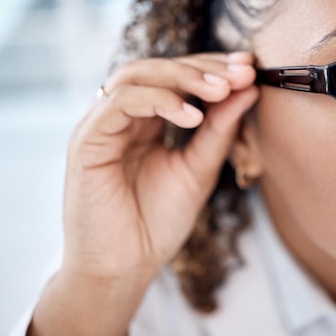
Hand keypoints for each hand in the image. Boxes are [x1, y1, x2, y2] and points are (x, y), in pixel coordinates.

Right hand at [62, 52, 257, 282]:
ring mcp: (101, 126)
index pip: (176, 77)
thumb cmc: (158, 222)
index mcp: (146, 122)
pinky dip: (158, 102)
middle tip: (241, 73)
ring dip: (182, 77)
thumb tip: (249, 88)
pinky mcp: (86, 142)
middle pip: (158, 68)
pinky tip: (192, 117)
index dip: (212, 67)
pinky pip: (120, 103)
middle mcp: (121, 118)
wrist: (125, 268)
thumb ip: (220, 130)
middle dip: (202, 67)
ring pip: (136, 75)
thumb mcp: (200, 169)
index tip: (250, 67)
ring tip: (221, 90)